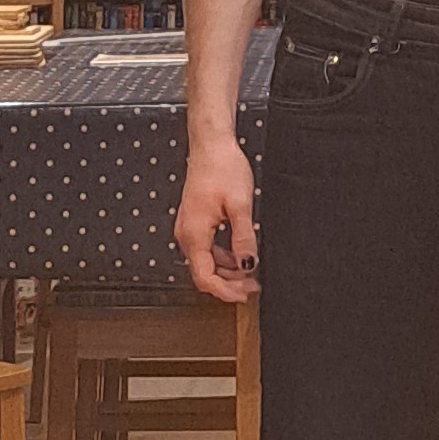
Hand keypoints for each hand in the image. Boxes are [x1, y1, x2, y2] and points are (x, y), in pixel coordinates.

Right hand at [173, 137, 260, 303]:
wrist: (211, 145)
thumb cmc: (222, 167)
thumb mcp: (240, 205)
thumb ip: (243, 238)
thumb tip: (247, 264)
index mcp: (194, 233)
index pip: (204, 277)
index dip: (225, 291)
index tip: (244, 294)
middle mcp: (186, 234)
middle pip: (203, 273)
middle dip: (228, 283)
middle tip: (252, 286)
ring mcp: (189, 228)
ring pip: (205, 262)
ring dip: (227, 270)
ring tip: (249, 272)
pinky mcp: (195, 222)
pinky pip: (206, 248)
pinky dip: (223, 256)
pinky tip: (239, 254)